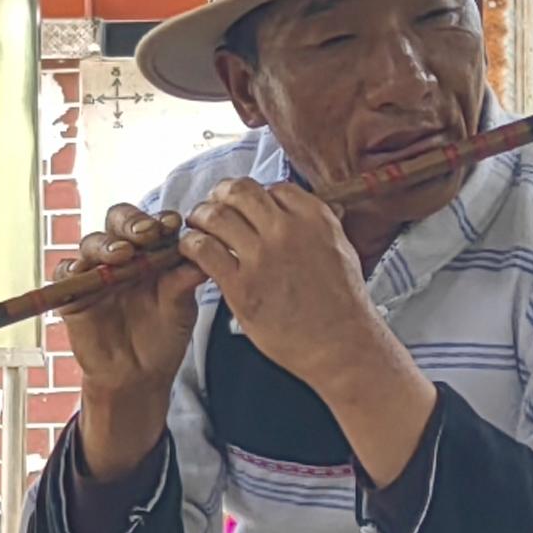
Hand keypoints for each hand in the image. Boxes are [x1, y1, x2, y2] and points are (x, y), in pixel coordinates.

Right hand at [57, 200, 203, 478]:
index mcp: (151, 254)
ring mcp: (96, 273)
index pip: (152, 224)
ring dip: (105, 245)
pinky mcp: (73, 294)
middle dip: (131, 223)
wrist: (137, 377)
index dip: (159, 220)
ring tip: (121, 255)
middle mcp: (123, 257)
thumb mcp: (180, 309)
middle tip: (146, 234)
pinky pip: (64, 273)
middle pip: (118, 222)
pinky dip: (70, 269)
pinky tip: (81, 271)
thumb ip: (184, 282)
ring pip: (92, 243)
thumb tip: (201, 257)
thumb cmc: (162, 339)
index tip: (173, 225)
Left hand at [173, 179, 387, 384]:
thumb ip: (318, 227)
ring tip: (196, 226)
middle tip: (211, 207)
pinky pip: (203, 249)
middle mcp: (287, 230)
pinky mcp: (241, 284)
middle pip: (239, 191)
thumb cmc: (342, 305)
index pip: (272, 188)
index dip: (252, 195)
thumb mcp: (341, 250)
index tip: (241, 204)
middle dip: (220, 195)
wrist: (342, 344)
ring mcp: (262, 256)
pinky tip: (190, 250)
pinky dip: (190, 244)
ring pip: (215, 215)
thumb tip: (300, 213)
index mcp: (314, 218)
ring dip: (200, 217)